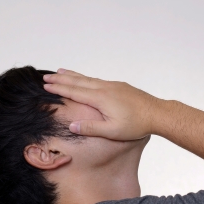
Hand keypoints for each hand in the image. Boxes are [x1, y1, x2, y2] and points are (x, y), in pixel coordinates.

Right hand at [43, 69, 161, 139]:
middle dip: (61, 79)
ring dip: (73, 76)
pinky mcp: (120, 86)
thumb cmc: (136, 125)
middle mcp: (105, 88)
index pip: (74, 92)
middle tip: (46, 76)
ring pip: (88, 78)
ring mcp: (113, 85)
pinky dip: (86, 78)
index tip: (46, 85)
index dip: (59, 89)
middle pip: (78, 81)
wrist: (157, 113)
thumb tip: (72, 126)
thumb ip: (91, 128)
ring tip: (61, 71)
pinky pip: (97, 80)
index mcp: (100, 98)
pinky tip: (84, 79)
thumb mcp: (112, 131)